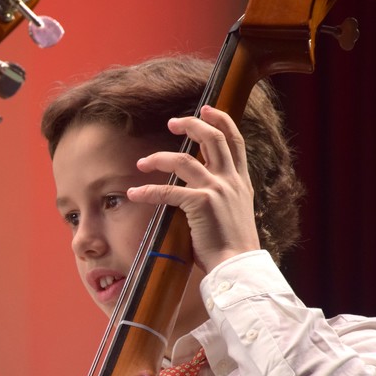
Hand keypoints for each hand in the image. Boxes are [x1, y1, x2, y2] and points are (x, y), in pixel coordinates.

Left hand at [127, 105, 260, 272]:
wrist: (237, 266)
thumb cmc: (230, 247)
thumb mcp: (233, 214)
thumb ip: (222, 197)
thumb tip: (201, 192)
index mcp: (240, 182)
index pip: (235, 141)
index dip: (221, 120)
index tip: (208, 108)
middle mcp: (231, 181)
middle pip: (211, 138)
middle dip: (191, 123)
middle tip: (172, 120)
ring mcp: (217, 190)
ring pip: (184, 159)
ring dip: (158, 158)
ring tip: (142, 163)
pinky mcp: (201, 204)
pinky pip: (168, 191)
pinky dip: (148, 191)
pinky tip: (135, 193)